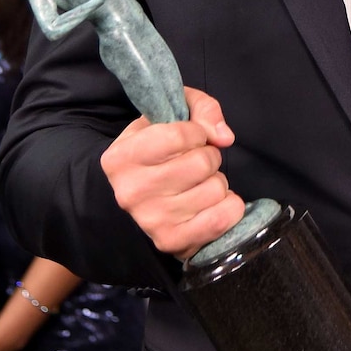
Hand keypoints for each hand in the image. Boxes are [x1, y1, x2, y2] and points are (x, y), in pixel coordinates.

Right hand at [100, 86, 245, 259]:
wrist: (141, 194)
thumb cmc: (158, 148)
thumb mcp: (173, 113)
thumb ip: (202, 108)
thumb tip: (224, 137)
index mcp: (122, 157)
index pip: (180, 135)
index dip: (198, 132)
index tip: (193, 137)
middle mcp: (131, 192)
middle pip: (202, 163)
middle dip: (209, 156)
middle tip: (196, 162)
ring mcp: (151, 221)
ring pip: (216, 189)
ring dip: (217, 181)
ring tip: (198, 183)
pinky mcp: (172, 242)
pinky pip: (222, 218)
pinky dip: (229, 206)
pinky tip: (212, 203)